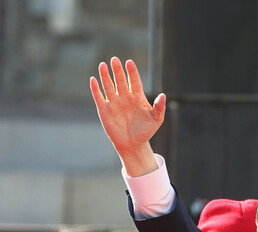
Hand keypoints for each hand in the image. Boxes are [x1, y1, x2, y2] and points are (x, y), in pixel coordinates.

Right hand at [90, 57, 165, 176]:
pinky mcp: (104, 110)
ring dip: (105, 76)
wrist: (133, 145)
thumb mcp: (156, 119)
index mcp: (137, 97)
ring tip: (102, 65)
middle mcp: (125, 97)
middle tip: (115, 60)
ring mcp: (114, 103)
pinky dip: (96, 89)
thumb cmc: (146, 132)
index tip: (130, 63)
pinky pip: (99, 97)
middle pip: (120, 80)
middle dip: (117, 70)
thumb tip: (163, 95)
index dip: (132, 72)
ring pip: (108, 86)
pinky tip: (94, 80)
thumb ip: (159, 107)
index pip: (134, 81)